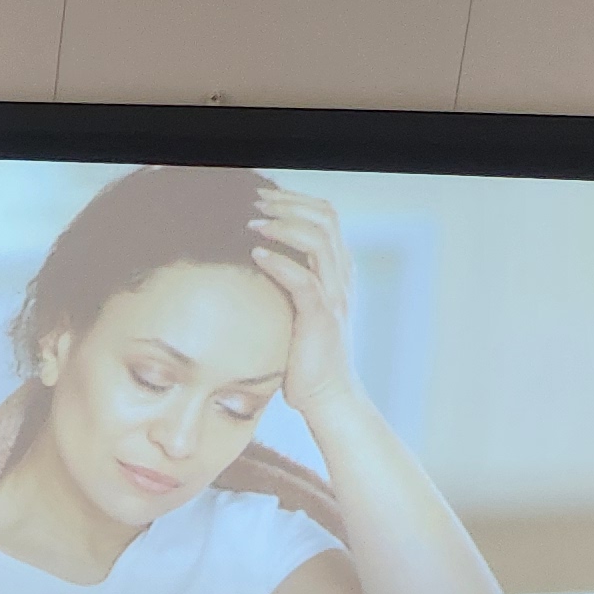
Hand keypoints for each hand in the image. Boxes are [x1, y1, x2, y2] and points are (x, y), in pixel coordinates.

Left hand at [248, 188, 355, 415]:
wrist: (326, 395)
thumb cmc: (303, 356)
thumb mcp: (297, 310)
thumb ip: (288, 282)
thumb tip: (253, 259)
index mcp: (338, 270)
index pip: (326, 216)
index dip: (297, 200)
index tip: (263, 198)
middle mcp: (341, 277)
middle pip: (325, 218)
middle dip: (288, 204)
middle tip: (253, 202)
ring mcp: (335, 296)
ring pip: (318, 241)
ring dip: (283, 226)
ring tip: (251, 223)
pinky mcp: (322, 319)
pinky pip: (304, 281)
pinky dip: (280, 263)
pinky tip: (256, 254)